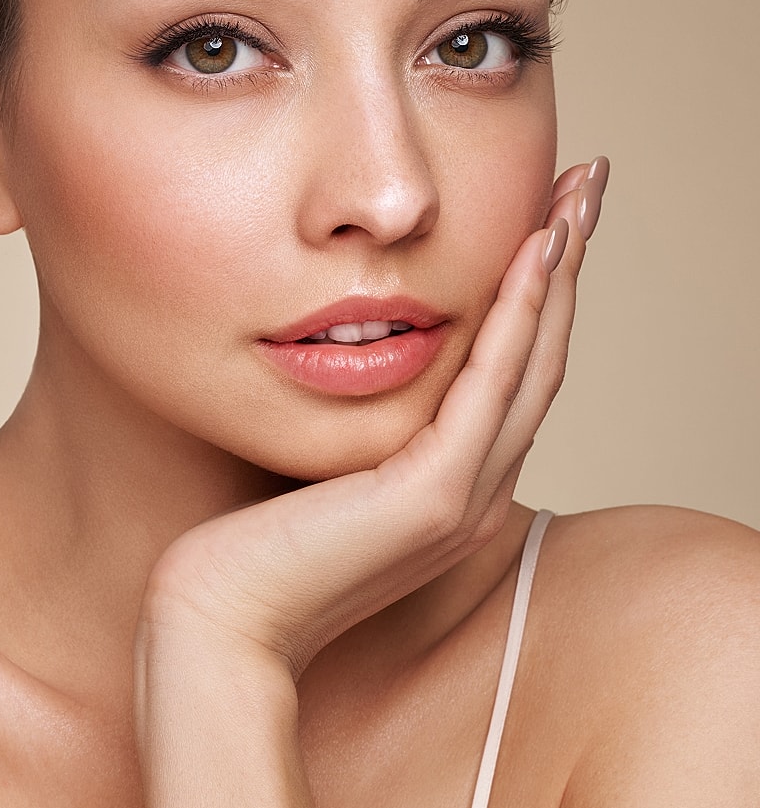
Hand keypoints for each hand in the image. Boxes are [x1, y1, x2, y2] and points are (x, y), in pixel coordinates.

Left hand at [139, 157, 608, 677]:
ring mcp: (462, 499)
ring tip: (577, 197)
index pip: (512, 374)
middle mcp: (474, 492)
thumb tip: (342, 353)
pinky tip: (534, 254)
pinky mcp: (433, 499)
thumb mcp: (317, 468)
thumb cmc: (251, 549)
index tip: (547, 217)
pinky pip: (490, 390)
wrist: (220, 623)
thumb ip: (354, 426)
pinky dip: (519, 318)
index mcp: (451, 486)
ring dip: (561, 276)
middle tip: (586, 184)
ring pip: (533, 366)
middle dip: (568, 266)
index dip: (539, 294)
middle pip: (542, 359)